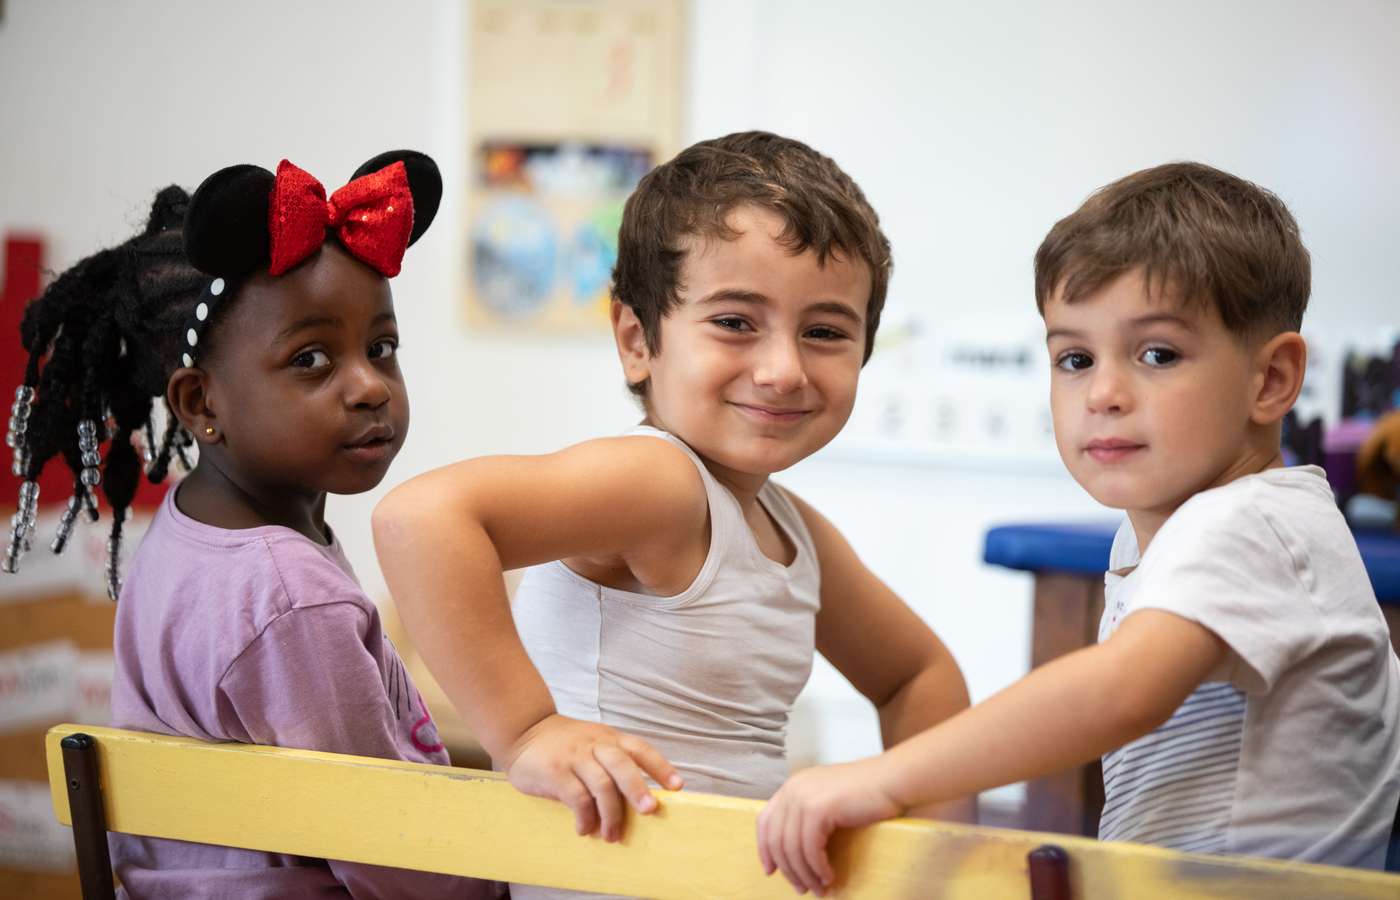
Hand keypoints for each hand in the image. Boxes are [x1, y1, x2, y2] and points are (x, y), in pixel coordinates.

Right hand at [504, 714, 683, 841]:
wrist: (525, 730)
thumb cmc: (567, 744)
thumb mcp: (594, 743)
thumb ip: (614, 764)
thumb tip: (639, 802)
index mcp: (610, 738)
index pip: (641, 749)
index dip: (661, 767)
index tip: (677, 786)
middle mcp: (596, 744)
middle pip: (623, 765)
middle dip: (638, 789)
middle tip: (650, 811)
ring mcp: (575, 757)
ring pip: (602, 785)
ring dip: (611, 814)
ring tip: (612, 836)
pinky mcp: (556, 771)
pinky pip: (577, 797)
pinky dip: (585, 817)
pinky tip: (585, 829)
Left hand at [757, 758, 900, 894]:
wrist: (891, 780)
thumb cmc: (867, 792)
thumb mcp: (828, 798)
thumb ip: (809, 814)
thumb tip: (796, 851)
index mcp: (793, 786)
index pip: (764, 821)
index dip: (764, 849)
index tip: (771, 870)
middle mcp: (794, 789)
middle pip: (776, 839)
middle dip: (788, 869)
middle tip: (801, 888)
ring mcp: (804, 797)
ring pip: (792, 848)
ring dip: (804, 874)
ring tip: (818, 888)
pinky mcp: (818, 809)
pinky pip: (811, 849)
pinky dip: (818, 868)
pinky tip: (829, 876)